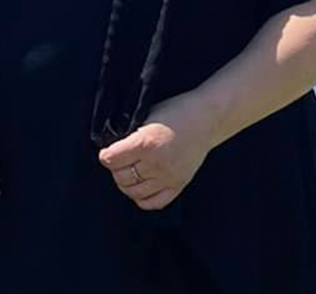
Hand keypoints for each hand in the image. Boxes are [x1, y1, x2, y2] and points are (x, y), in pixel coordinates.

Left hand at [97, 94, 220, 210]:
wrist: (209, 118)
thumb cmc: (179, 112)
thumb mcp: (148, 116)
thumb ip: (130, 136)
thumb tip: (112, 151)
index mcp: (146, 143)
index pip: (110, 159)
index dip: (107, 154)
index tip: (109, 151)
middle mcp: (156, 163)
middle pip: (120, 176)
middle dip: (117, 168)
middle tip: (123, 159)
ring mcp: (168, 176)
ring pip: (133, 191)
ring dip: (127, 182)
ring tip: (132, 170)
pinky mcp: (179, 184)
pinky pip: (153, 202)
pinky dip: (142, 197)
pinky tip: (143, 185)